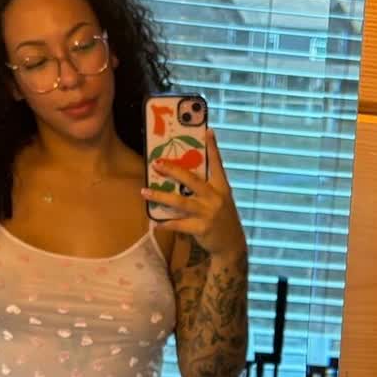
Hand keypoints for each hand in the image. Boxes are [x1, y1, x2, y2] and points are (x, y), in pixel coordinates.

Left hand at [145, 131, 245, 259]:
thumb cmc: (223, 219)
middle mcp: (215, 198)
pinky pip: (179, 224)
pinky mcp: (201, 228)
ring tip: (144, 192)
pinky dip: (166, 224)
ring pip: (180, 202)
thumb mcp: (221, 200)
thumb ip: (207, 189)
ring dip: (160, 196)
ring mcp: (208, 213)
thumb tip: (185, 175)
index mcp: (221, 188)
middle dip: (173, 170)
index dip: (213, 148)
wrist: (232, 245)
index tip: (208, 131)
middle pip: (191, 180)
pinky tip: (155, 223)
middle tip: (156, 163)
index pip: (217, 164)